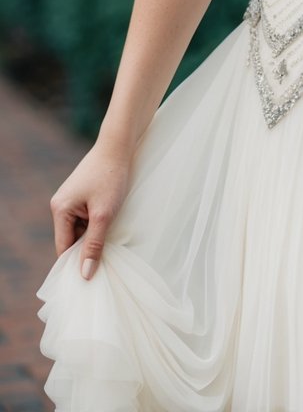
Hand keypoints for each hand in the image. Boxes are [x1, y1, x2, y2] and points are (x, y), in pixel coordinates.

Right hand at [49, 142, 131, 279]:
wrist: (119, 145)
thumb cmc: (111, 177)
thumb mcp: (104, 215)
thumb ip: (95, 245)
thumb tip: (85, 274)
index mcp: (60, 210)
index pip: (63, 248)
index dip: (75, 264)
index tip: (91, 279)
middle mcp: (60, 205)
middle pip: (71, 239)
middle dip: (87, 250)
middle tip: (105, 265)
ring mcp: (71, 199)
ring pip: (81, 229)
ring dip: (94, 236)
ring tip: (111, 243)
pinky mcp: (82, 194)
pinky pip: (86, 218)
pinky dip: (97, 224)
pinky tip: (111, 227)